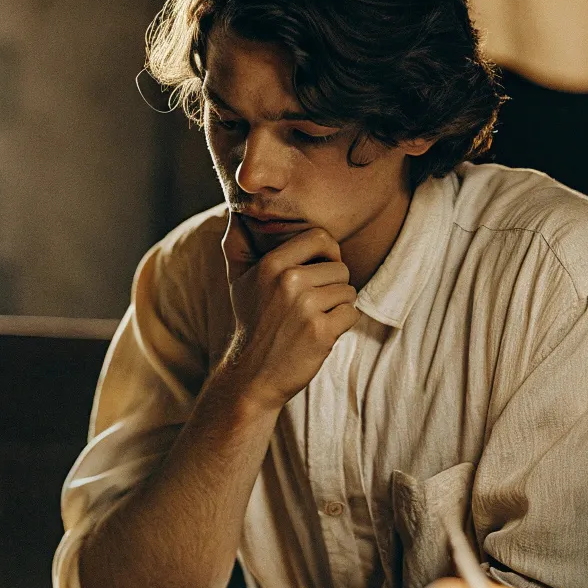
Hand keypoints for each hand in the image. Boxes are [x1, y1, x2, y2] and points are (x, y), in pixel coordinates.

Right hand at [220, 212, 359, 410]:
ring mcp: (306, 307)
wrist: (252, 376)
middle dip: (334, 285)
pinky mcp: (321, 332)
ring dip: (338, 307)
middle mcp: (288, 281)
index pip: (321, 237)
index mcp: (271, 265)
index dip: (328, 252)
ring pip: (348, 291)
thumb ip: (237, 243)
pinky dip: (341, 325)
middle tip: (313, 304)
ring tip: (313, 320)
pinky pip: (351, 314)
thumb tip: (236, 211)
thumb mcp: (237, 280)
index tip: (321, 269)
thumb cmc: (251, 324)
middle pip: (340, 267)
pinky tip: (320, 334)